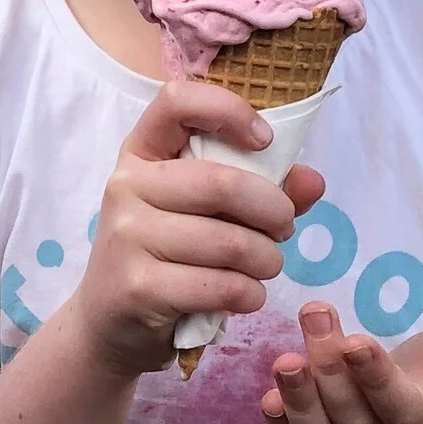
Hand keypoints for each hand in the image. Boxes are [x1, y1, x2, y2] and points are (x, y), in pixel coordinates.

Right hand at [65, 78, 320, 384]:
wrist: (110, 323)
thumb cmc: (166, 255)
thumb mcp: (203, 213)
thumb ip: (260, 190)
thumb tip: (313, 181)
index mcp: (141, 152)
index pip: (176, 100)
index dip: (228, 110)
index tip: (264, 140)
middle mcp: (125, 186)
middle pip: (221, 183)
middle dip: (274, 211)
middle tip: (283, 229)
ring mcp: (127, 237)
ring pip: (229, 242)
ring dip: (267, 260)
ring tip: (265, 267)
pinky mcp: (138, 287)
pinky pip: (220, 286)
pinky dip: (249, 294)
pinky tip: (244, 295)